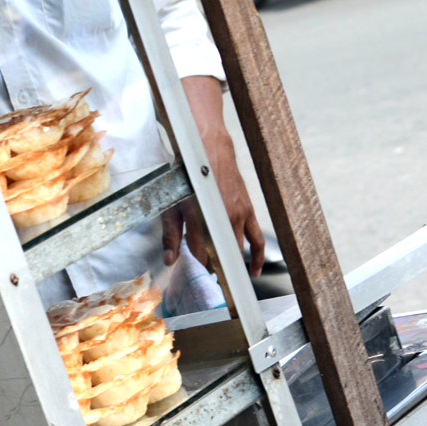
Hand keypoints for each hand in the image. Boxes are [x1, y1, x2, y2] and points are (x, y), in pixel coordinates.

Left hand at [175, 76, 265, 276]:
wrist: (209, 148)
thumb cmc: (186, 175)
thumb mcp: (172, 203)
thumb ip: (171, 233)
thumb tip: (170, 259)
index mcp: (199, 217)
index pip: (200, 253)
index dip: (198, 266)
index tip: (196, 274)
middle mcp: (220, 218)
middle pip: (220, 255)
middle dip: (214, 268)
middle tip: (209, 277)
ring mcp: (237, 215)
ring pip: (237, 250)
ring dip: (231, 265)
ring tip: (226, 275)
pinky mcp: (248, 211)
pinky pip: (256, 239)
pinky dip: (257, 257)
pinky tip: (254, 271)